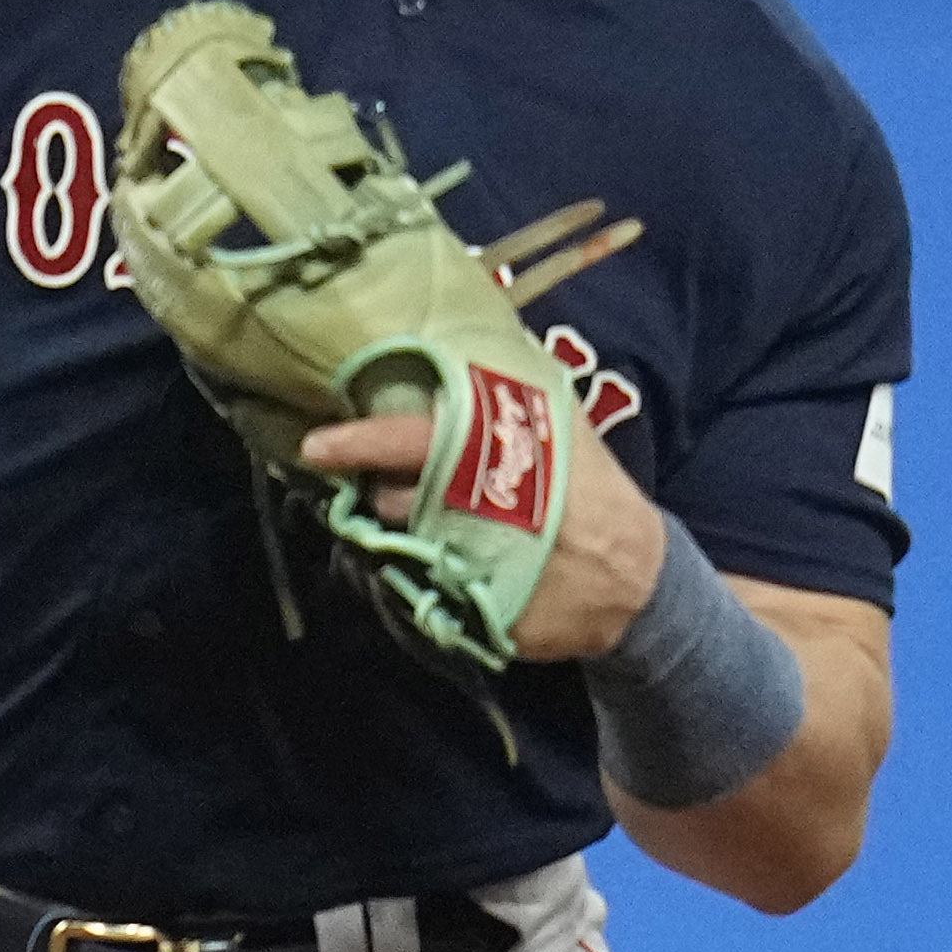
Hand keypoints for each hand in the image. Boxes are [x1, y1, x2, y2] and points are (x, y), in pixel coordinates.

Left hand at [297, 400, 666, 660]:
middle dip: (382, 495)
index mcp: (501, 454)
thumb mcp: (560, 427)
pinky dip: (424, 580)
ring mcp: (480, 566)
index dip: (362, 443)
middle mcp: (483, 509)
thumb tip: (463, 336)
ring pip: (401, 549)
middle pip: (394, 499)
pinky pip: (423, 594)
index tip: (316, 446)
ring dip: (402, 537)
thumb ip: (509, 392)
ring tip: (439, 529)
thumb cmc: (588, 490)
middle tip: (396, 491)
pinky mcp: (480, 615)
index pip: (416, 440)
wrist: (636, 576)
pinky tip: (452, 569)